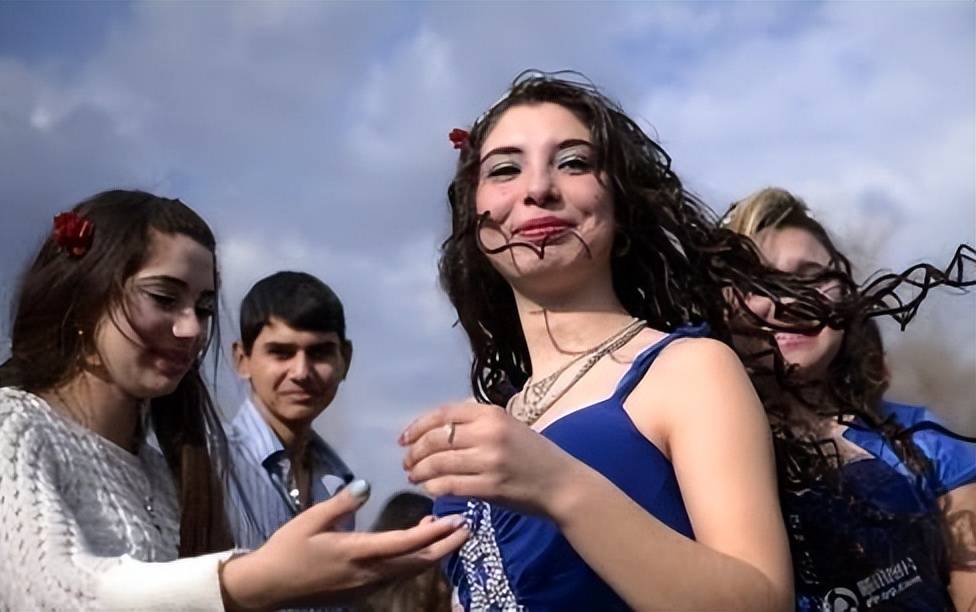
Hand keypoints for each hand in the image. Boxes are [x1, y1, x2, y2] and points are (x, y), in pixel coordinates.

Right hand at [220, 480, 468, 610]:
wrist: (268, 587)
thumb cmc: (287, 548)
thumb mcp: (311, 520)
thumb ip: (341, 503)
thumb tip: (366, 485)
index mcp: (357, 553)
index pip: (406, 544)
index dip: (436, 534)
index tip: (457, 520)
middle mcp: (368, 574)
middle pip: (417, 562)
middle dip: (445, 546)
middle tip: (467, 528)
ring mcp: (366, 586)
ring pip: (409, 571)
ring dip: (431, 552)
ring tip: (446, 530)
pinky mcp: (361, 591)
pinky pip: (397, 575)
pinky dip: (413, 560)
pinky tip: (415, 544)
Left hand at [400, 402, 580, 516]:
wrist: (561, 484)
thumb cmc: (533, 454)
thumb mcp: (508, 426)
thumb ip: (476, 424)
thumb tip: (436, 430)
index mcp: (492, 413)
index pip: (443, 414)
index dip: (417, 426)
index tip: (403, 439)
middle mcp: (489, 433)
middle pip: (436, 439)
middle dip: (414, 452)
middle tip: (406, 462)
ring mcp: (490, 461)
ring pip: (439, 463)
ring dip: (420, 471)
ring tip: (414, 476)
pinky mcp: (490, 487)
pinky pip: (450, 485)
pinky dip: (434, 487)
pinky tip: (430, 488)